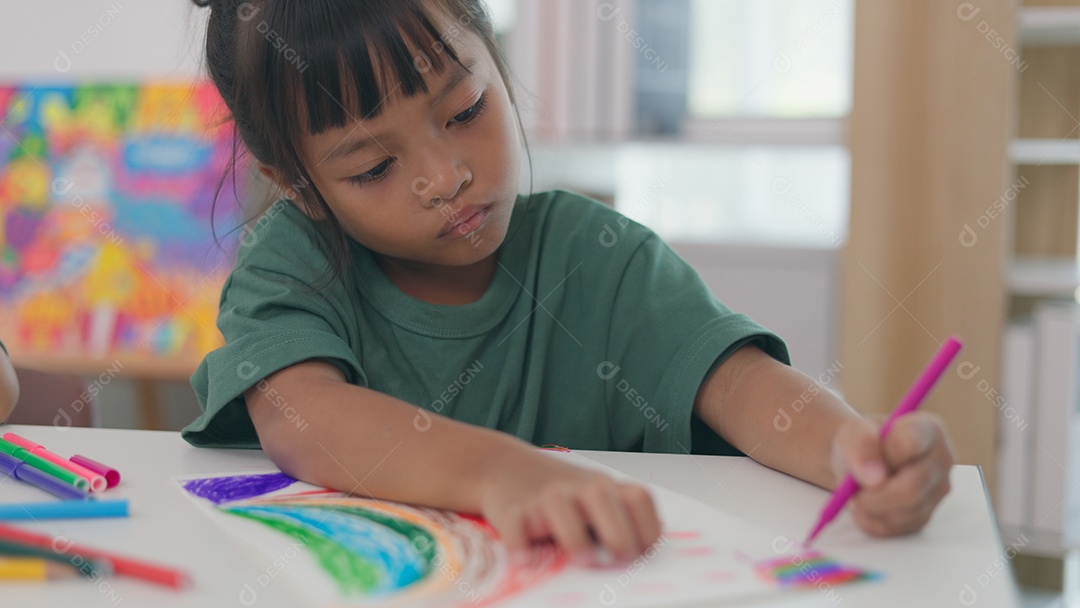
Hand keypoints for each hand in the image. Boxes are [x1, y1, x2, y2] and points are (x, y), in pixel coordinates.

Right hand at [479, 450, 660, 564]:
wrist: (506, 466)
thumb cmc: (560, 494)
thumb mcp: (593, 496)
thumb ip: (616, 520)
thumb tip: (637, 561)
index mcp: (604, 486)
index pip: (637, 499)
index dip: (647, 529)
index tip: (642, 555)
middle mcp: (576, 487)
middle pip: (601, 498)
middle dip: (616, 531)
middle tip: (619, 558)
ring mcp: (543, 496)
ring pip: (558, 506)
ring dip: (573, 536)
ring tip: (582, 560)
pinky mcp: (511, 508)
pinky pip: (515, 524)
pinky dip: (520, 543)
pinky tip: (525, 560)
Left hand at [831, 412, 954, 536]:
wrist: (862, 461)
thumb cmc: (862, 442)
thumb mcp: (854, 432)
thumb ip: (862, 445)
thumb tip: (874, 478)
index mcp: (928, 429)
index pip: (911, 443)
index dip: (884, 455)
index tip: (867, 459)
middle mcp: (942, 460)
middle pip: (911, 489)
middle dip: (873, 495)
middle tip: (852, 493)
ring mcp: (938, 490)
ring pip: (904, 513)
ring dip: (870, 509)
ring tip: (856, 494)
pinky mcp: (926, 515)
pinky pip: (897, 528)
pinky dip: (872, 521)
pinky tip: (865, 506)